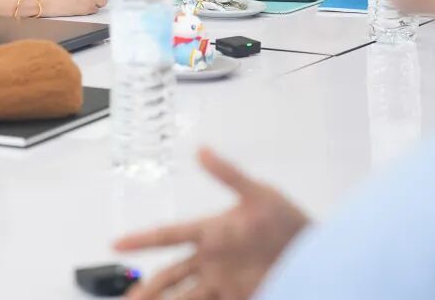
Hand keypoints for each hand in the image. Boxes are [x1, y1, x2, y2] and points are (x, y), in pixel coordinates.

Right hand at [114, 148, 309, 299]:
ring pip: (182, 298)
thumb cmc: (287, 219)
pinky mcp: (238, 296)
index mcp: (209, 233)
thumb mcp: (260, 194)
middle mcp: (209, 260)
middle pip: (167, 277)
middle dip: (144, 290)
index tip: (116, 244)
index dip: (141, 240)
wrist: (317, 254)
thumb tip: (202, 150)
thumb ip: (229, 174)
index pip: (168, 236)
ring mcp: (221, 282)